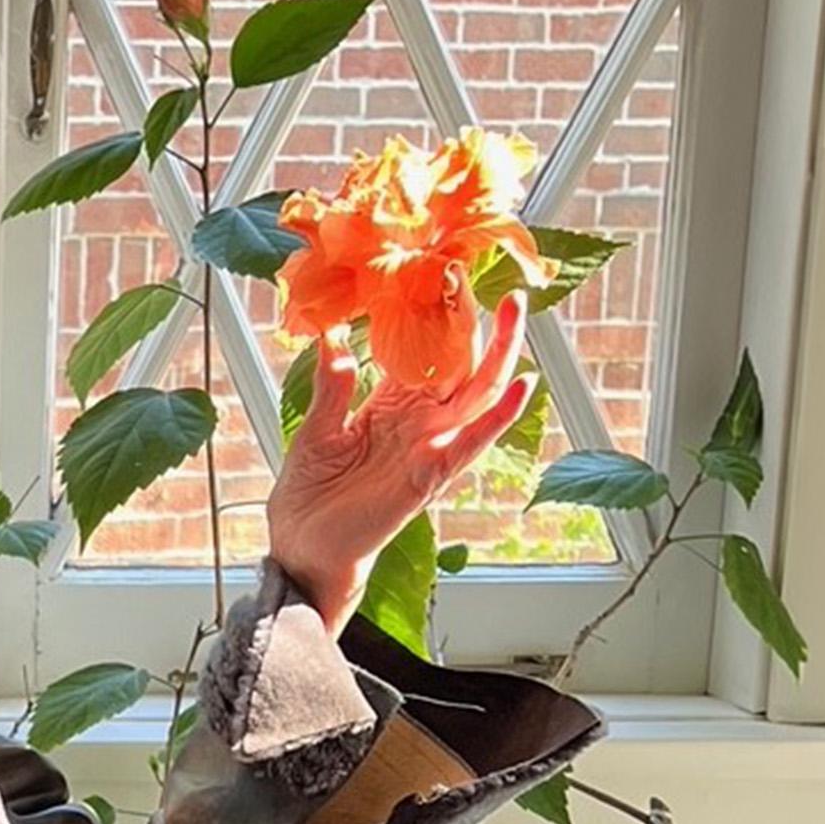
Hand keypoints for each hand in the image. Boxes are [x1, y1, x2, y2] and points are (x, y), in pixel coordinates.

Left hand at [267, 289, 535, 634]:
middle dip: (482, 328)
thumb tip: (332, 336)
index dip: (439, 319)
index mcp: (391, 406)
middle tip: (501, 286)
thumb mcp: (316, 430)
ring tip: (517, 315)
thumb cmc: (311, 493)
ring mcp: (429, 448)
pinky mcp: (429, 476)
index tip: (449, 276)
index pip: (426, 354)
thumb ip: (332, 387)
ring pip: (477, 397)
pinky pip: (471, 443)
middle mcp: (418, 423)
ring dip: (500, 357)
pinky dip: (498, 417)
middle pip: (463, 368)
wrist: (304, 546)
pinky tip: (520, 387)